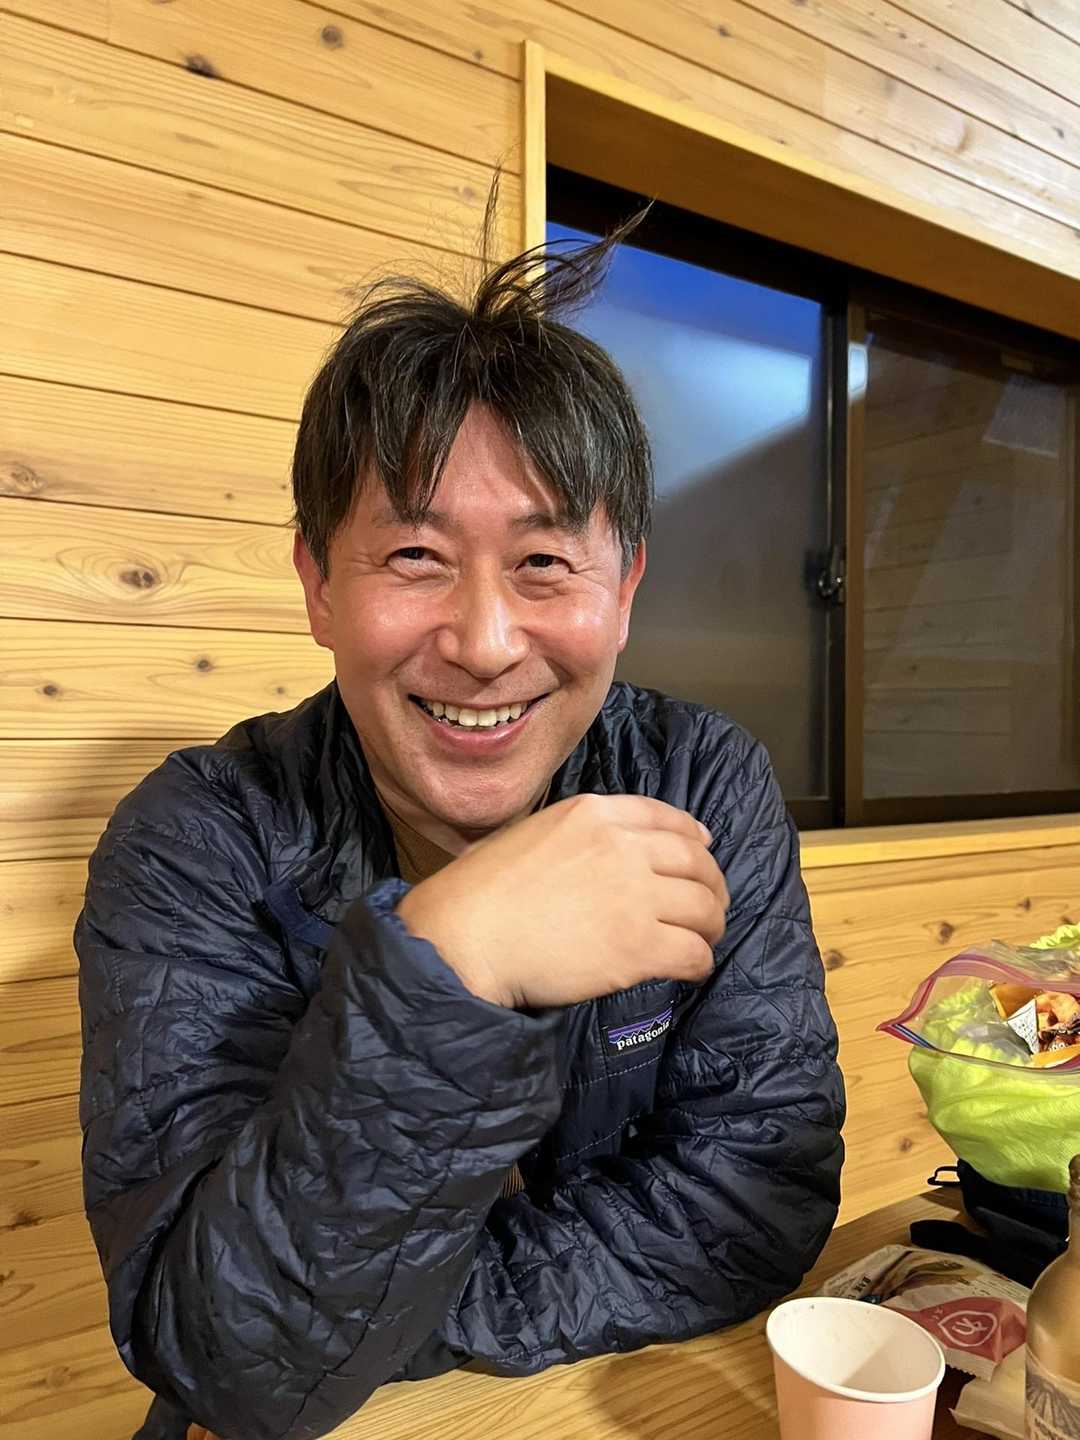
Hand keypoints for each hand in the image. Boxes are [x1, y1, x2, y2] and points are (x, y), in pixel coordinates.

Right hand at [396, 794, 728, 1007]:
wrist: (464, 936)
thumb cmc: (479, 891)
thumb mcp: (529, 833)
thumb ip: (572, 836)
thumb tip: (594, 856)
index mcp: (594, 813)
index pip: (666, 818)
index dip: (694, 836)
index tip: (704, 849)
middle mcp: (622, 846)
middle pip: (695, 862)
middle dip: (712, 885)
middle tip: (711, 906)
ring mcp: (634, 896)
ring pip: (704, 907)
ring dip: (711, 925)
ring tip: (704, 939)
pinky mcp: (637, 946)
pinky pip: (693, 952)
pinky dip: (700, 962)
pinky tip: (691, 969)